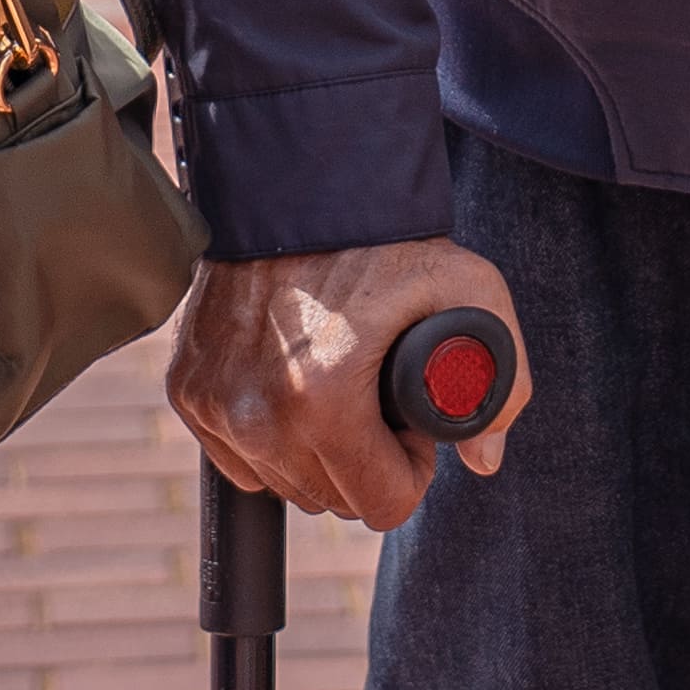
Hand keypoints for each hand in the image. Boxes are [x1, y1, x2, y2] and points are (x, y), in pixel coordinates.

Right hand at [167, 240, 531, 530]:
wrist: (296, 184)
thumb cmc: (385, 239)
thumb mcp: (469, 289)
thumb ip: (501, 382)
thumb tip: (485, 459)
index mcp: (323, 400)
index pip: (383, 505)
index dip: (412, 467)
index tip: (411, 423)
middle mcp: (257, 413)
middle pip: (333, 501)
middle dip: (366, 461)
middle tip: (377, 396)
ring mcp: (214, 402)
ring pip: (284, 485)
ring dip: (317, 454)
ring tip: (339, 383)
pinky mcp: (187, 389)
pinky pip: (238, 460)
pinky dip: (269, 438)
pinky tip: (293, 383)